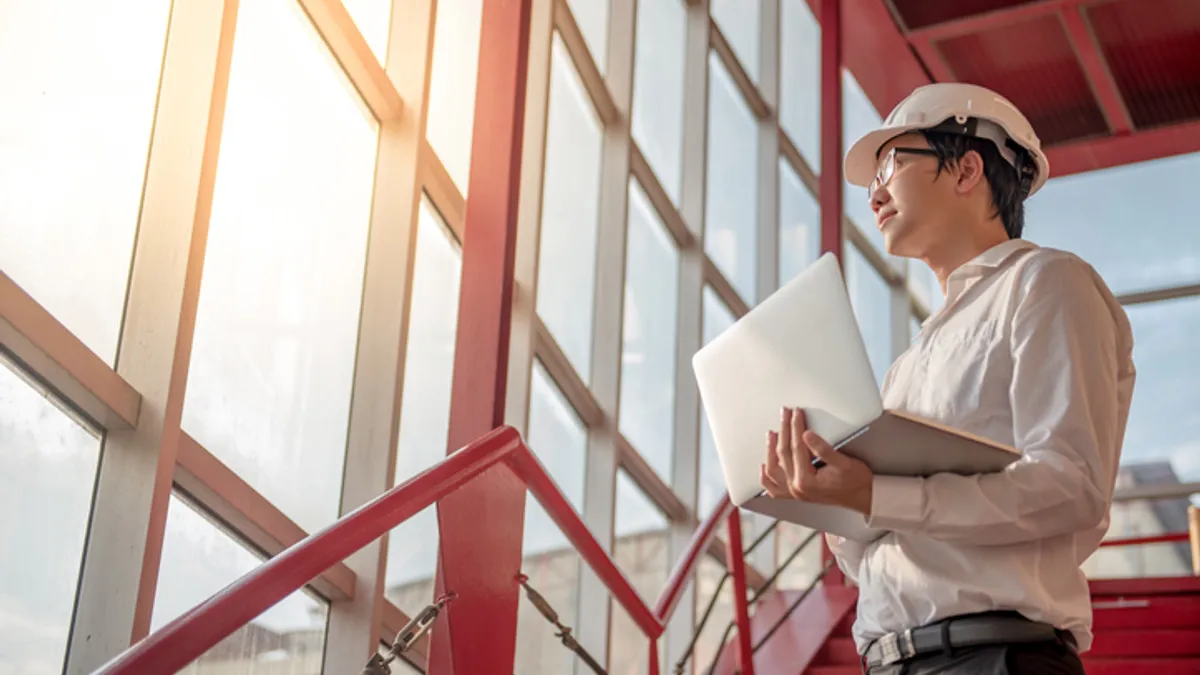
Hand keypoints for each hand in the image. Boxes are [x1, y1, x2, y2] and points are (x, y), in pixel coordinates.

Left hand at [760, 407, 874, 515]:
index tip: (796, 412)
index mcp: (807, 481)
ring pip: (774, 470)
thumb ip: (823, 449)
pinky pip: (774, 489)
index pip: (797, 447)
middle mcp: (797, 488)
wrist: (864, 497)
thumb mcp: (844, 462)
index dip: (796, 426)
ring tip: (772, 433)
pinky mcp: (797, 493)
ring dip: (770, 450)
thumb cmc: (857, 481)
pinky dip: (767, 477)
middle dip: (784, 431)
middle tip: (785, 414)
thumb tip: (807, 435)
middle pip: (784, 454)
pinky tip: (763, 465)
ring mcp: (795, 493)